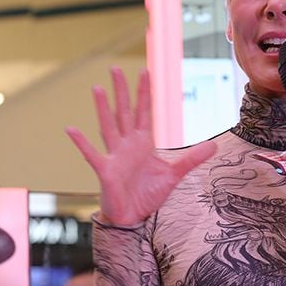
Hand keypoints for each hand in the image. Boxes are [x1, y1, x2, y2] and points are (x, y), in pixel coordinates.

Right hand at [66, 67, 216, 225]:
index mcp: (143, 143)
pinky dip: (81, 143)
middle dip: (122, 91)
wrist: (133, 217)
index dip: (144, 93)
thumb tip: (214, 145)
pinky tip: (71, 129)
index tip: (145, 71)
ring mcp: (114, 156)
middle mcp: (127, 145)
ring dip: (103, 108)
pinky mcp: (105, 171)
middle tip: (115, 68)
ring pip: (108, 126)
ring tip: (97, 88)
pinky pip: (92, 154)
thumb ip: (192, 158)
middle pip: (124, 112)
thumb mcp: (174, 174)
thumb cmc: (147, 195)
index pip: (144, 112)